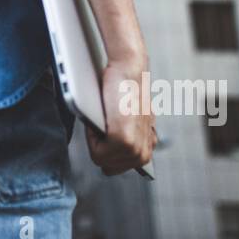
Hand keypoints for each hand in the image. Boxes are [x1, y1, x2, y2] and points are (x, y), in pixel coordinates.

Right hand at [85, 58, 156, 175]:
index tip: (108, 130)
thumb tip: (116, 149)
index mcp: (146, 152)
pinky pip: (97, 152)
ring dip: (95, 139)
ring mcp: (134, 150)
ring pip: (100, 160)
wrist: (129, 70)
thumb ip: (129, 138)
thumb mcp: (132, 121)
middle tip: (105, 122)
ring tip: (105, 118)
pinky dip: (92, 135)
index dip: (104, 149)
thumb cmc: (124, 90)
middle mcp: (143, 155)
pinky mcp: (123, 142)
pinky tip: (104, 116)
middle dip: (99, 146)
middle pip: (106, 167)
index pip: (116, 168)